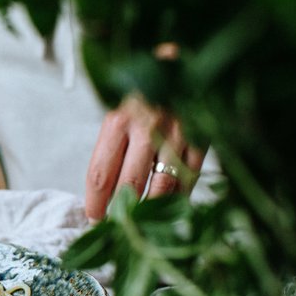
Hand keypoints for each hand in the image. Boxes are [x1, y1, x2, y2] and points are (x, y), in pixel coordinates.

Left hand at [85, 95, 203, 220]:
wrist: (185, 65)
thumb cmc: (147, 98)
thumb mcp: (121, 116)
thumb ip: (112, 150)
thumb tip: (103, 194)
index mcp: (118, 122)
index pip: (100, 173)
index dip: (96, 203)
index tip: (95, 219)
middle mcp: (145, 127)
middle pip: (130, 184)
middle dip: (122, 213)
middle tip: (119, 229)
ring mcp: (176, 134)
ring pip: (162, 186)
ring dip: (152, 211)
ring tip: (145, 226)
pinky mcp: (201, 139)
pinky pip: (189, 179)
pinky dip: (180, 198)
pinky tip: (173, 209)